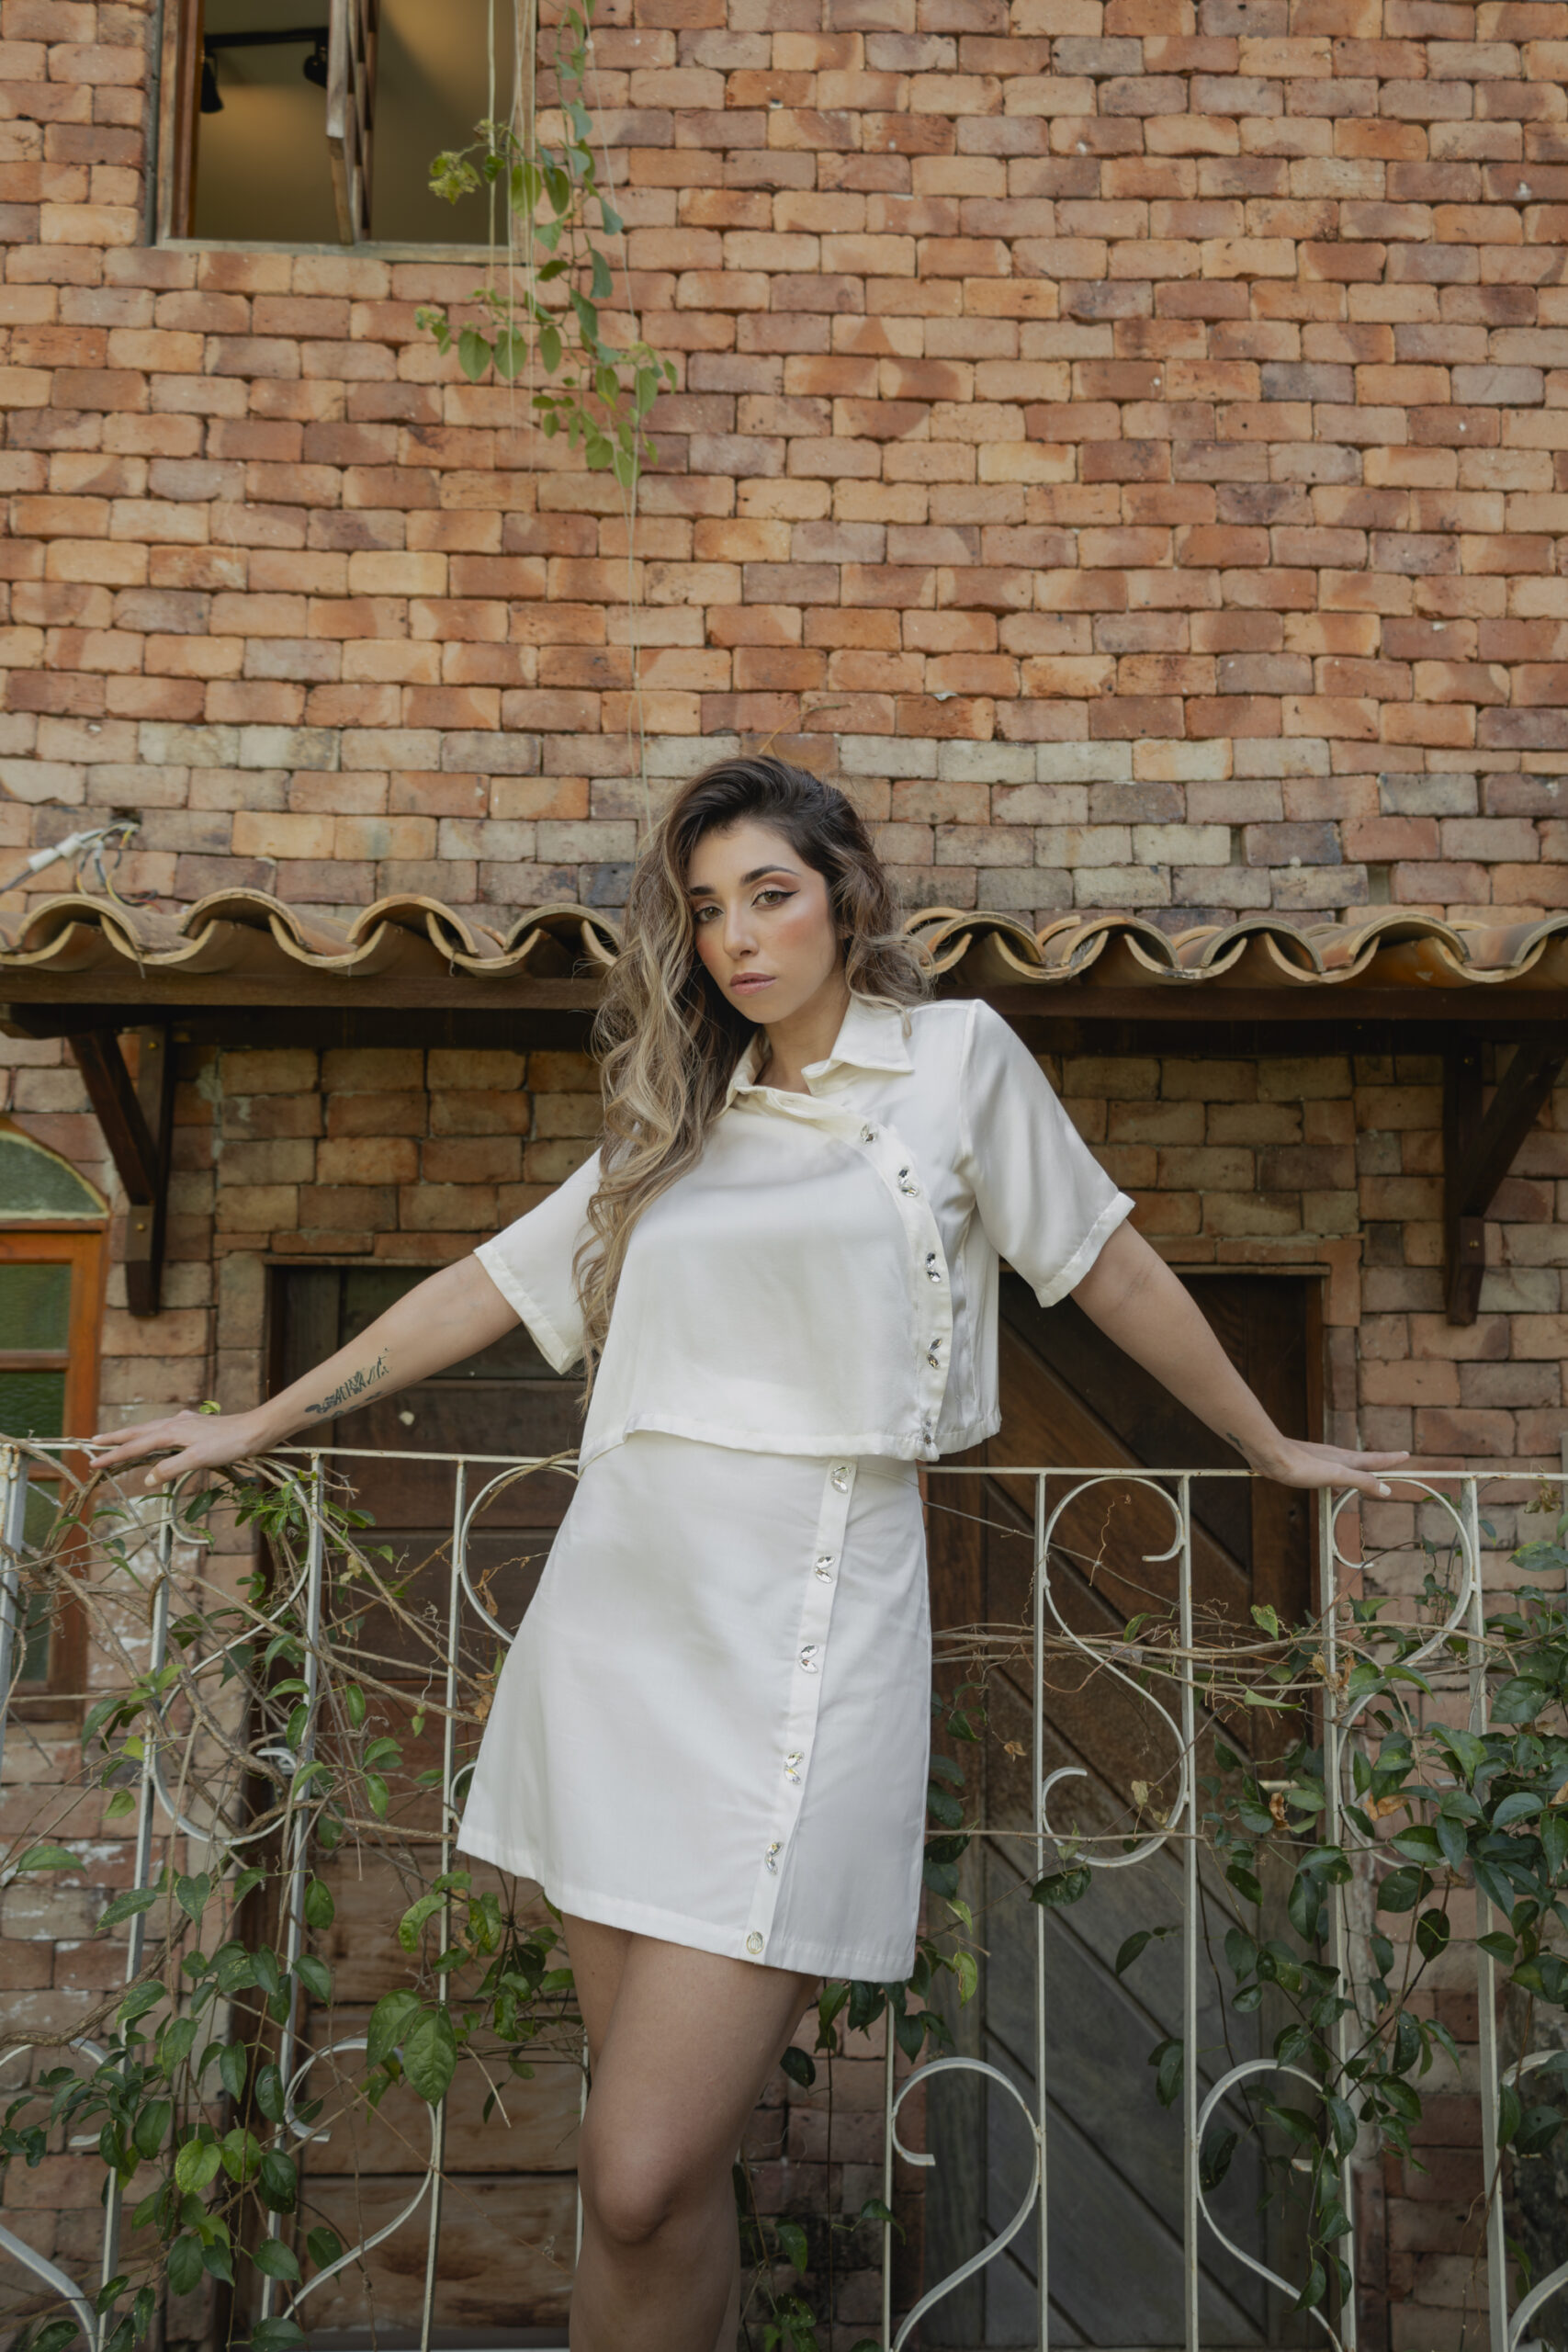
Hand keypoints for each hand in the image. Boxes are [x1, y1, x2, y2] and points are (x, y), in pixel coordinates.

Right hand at [85, 1407, 271, 1492]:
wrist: (257, 1430)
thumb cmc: (230, 1444)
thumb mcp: (198, 1459)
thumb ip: (171, 1468)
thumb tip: (147, 1478)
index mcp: (170, 1431)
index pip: (135, 1446)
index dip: (113, 1455)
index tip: (92, 1462)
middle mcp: (174, 1424)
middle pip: (138, 1432)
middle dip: (115, 1438)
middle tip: (92, 1442)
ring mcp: (186, 1423)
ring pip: (152, 1428)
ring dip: (133, 1435)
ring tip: (118, 1438)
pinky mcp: (197, 1426)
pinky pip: (167, 1429)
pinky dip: (155, 1433)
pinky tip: (162, 1434)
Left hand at [1246, 1435, 1411, 1501]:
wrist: (1270, 1454)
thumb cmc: (1301, 1465)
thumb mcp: (1336, 1476)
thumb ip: (1361, 1481)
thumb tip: (1387, 1489)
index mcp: (1346, 1459)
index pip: (1375, 1459)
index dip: (1391, 1459)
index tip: (1407, 1455)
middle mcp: (1336, 1457)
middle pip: (1363, 1462)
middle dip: (1378, 1465)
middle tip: (1392, 1464)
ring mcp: (1322, 1460)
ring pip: (1346, 1468)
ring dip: (1358, 1474)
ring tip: (1365, 1481)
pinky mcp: (1308, 1465)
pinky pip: (1330, 1474)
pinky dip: (1338, 1481)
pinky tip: (1330, 1490)